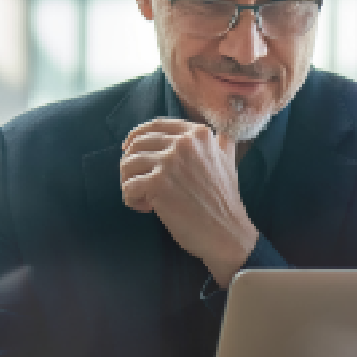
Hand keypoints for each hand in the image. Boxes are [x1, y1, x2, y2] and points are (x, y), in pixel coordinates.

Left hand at [120, 118, 257, 286]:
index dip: (137, 136)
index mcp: (198, 134)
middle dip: (130, 164)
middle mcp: (183, 142)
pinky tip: (146, 208)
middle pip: (137, 143)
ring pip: (128, 164)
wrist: (226, 231)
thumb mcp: (229, 162)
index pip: (155, 125)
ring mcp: (169, 162)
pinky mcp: (157, 184)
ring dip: (128, 182)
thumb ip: (221, 143)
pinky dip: (131, 199)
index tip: (130, 149)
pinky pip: (128, 186)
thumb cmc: (225, 200)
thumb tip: (221, 133)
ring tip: (142, 197)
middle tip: (135, 181)